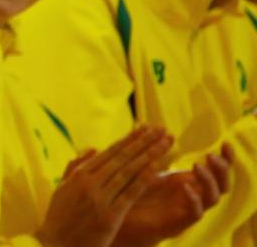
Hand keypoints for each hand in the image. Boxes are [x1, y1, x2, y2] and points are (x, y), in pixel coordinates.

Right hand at [36, 126, 172, 246]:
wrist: (55, 246)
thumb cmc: (59, 220)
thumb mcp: (61, 190)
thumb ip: (75, 168)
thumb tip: (92, 149)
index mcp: (79, 175)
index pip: (110, 152)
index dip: (129, 139)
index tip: (145, 128)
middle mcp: (90, 183)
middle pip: (123, 157)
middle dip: (144, 142)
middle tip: (161, 129)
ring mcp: (100, 198)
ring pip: (129, 171)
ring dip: (150, 155)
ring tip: (166, 143)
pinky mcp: (110, 215)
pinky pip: (130, 194)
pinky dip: (143, 179)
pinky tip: (156, 168)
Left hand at [115, 143, 234, 246]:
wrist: (122, 214)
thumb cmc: (135, 190)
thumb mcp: (145, 166)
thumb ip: (153, 150)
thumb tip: (154, 126)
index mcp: (190, 180)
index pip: (217, 169)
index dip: (226, 158)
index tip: (225, 143)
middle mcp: (194, 194)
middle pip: (222, 183)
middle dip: (221, 168)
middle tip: (211, 155)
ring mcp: (188, 208)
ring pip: (213, 198)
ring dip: (209, 181)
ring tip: (197, 166)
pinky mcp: (180, 221)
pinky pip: (196, 213)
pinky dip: (194, 200)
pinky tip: (186, 187)